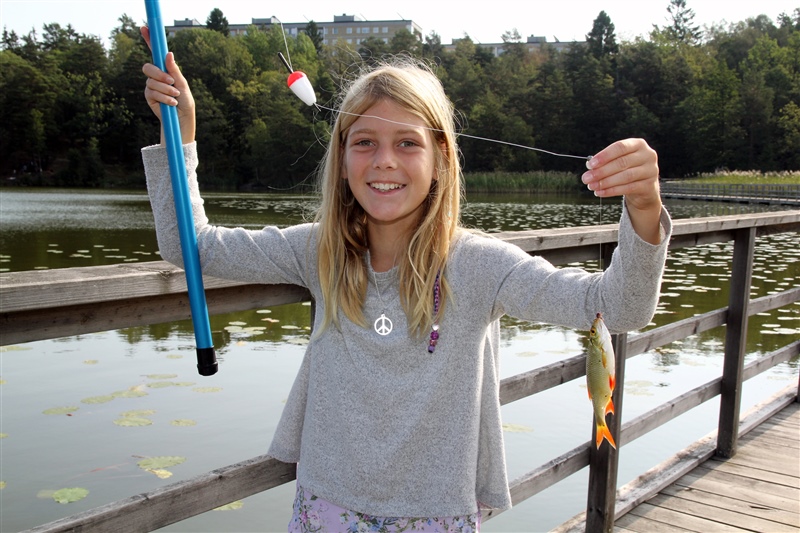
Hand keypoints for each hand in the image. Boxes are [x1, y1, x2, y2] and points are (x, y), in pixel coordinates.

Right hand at [141, 26, 195, 144]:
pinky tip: (171, 102)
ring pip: (151, 81)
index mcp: (165, 69)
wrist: (182, 118)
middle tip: (172, 82)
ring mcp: (151, 85)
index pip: (155, 52)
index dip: (149, 40)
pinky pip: (151, 92)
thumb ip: (174, 70)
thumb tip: (168, 53)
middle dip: (159, 74)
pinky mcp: (148, 96)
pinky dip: (163, 97)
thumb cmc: (185, 100)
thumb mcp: (182, 84)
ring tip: (175, 96)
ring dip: (165, 89)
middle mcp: (156, 75)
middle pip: (147, 67)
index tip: (144, 28)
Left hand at [583, 139, 662, 243]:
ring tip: (592, 186)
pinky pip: (628, 188)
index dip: (604, 156)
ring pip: (625, 176)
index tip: (590, 165)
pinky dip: (612, 191)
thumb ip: (606, 162)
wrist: (644, 188)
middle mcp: (648, 155)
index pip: (620, 147)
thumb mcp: (619, 161)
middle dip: (601, 171)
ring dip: (605, 182)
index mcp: (638, 144)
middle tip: (586, 178)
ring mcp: (651, 170)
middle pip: (622, 162)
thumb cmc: (628, 170)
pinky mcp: (650, 185)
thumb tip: (589, 167)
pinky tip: (600, 192)